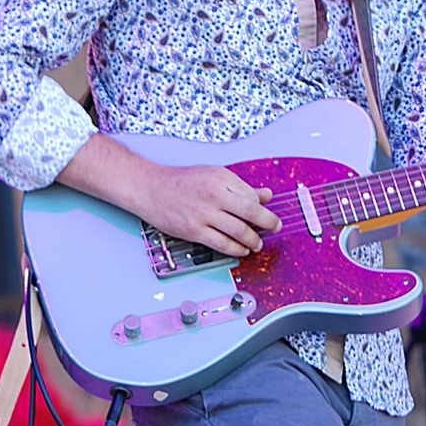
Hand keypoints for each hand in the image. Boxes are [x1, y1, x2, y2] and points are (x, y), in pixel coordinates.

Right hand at [142, 162, 281, 256]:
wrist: (150, 188)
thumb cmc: (180, 181)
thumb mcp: (213, 175)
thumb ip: (240, 186)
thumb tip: (265, 194)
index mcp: (221, 179)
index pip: (252, 196)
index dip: (263, 208)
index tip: (267, 215)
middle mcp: (215, 195)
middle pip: (252, 213)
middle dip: (269, 223)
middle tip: (275, 228)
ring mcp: (204, 214)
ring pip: (239, 231)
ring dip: (254, 241)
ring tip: (258, 244)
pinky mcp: (195, 230)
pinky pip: (223, 244)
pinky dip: (236, 249)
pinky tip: (242, 250)